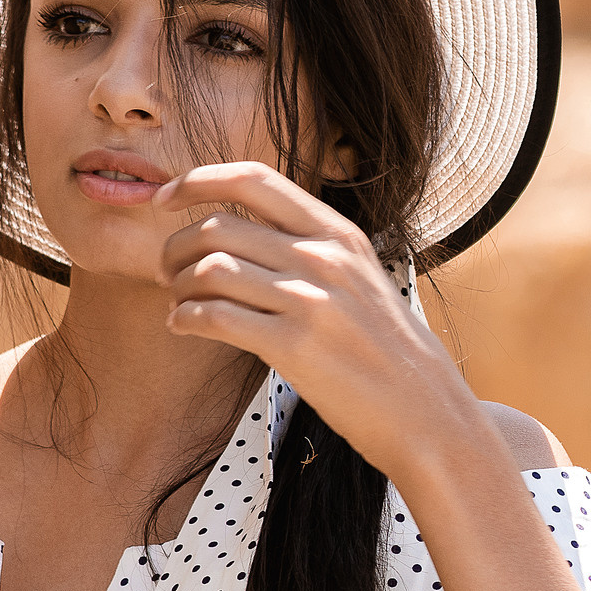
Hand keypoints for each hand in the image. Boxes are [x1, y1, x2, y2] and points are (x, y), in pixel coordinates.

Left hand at [151, 162, 481, 480]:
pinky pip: (214, 316)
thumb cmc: (383, 348)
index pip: (254, 179)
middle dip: (175, 247)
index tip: (165, 196)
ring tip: (176, 304)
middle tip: (165, 271)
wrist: (424, 410)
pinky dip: (185, 317)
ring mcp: (310, 301)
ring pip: (209, 269)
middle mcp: (324, 258)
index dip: (199, 179)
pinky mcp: (294, 346)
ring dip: (177, 286)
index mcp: (338, 233)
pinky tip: (182, 325)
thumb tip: (235, 231)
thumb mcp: (358, 275)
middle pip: (219, 226)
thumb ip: (308, 247)